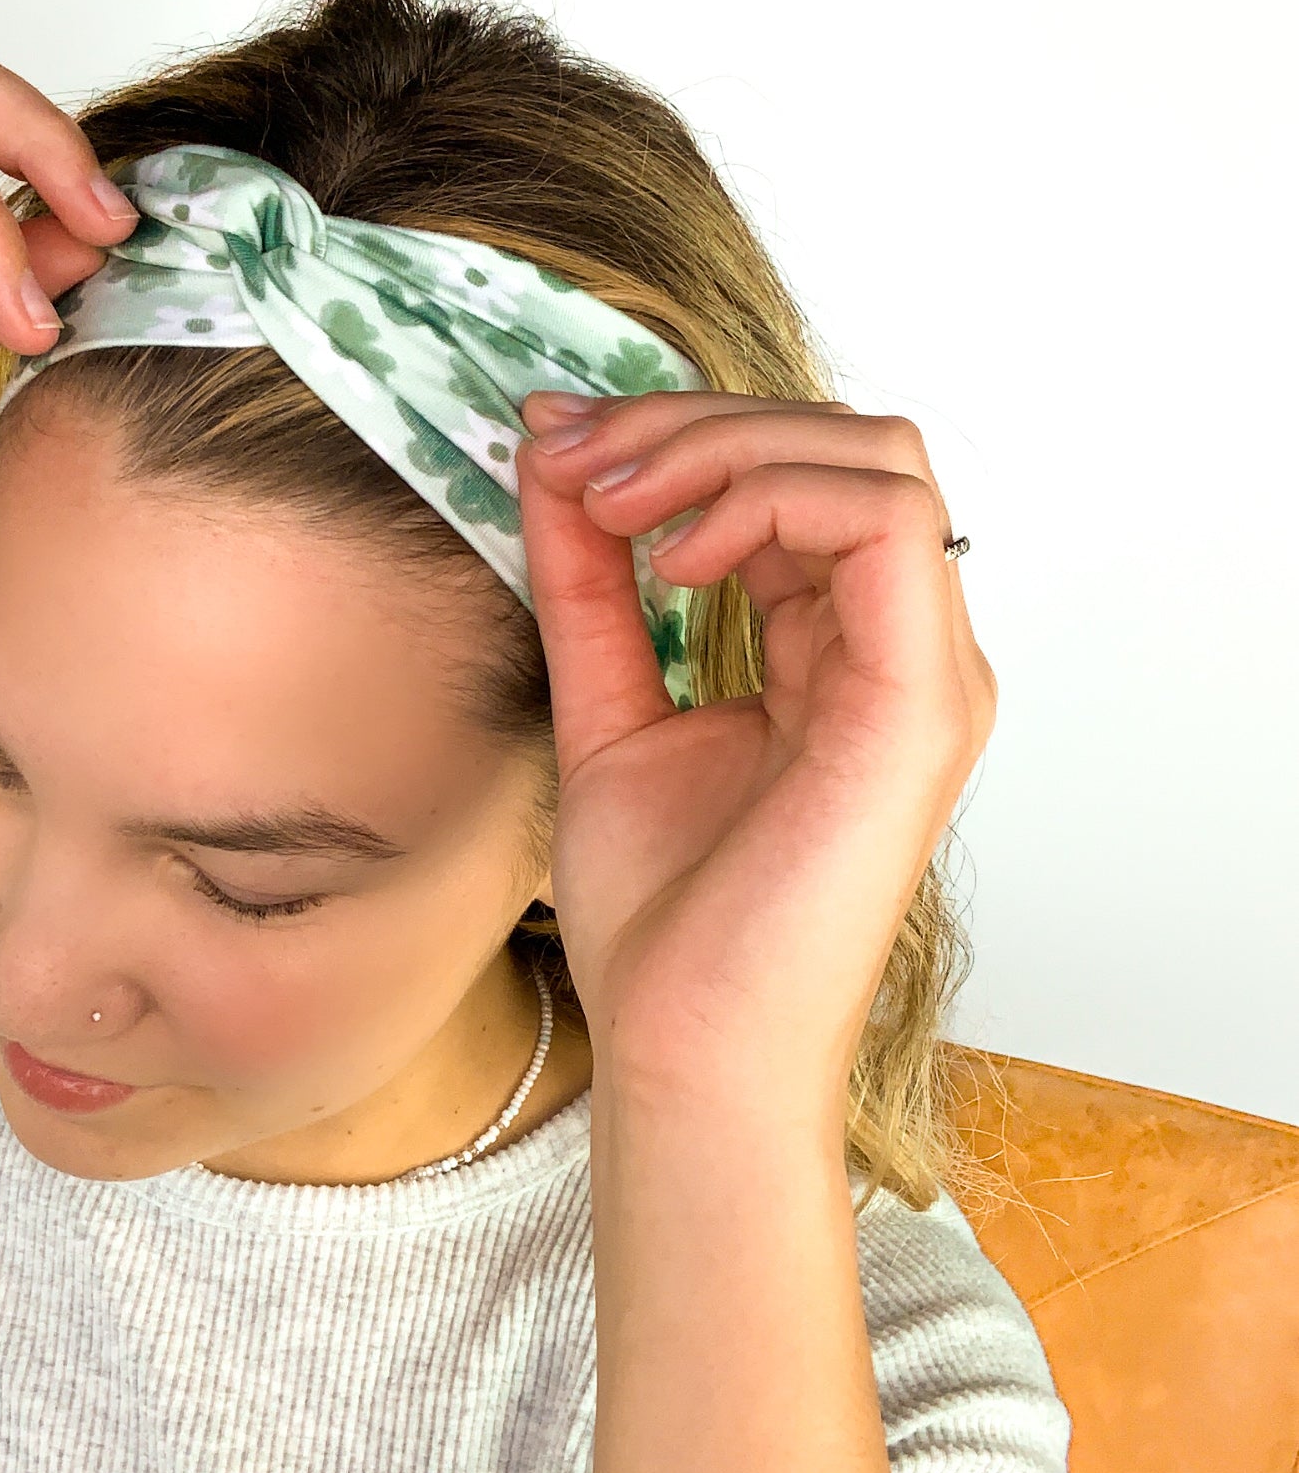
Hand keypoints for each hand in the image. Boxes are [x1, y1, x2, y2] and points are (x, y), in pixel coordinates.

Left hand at [515, 388, 995, 1111]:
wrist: (687, 1049)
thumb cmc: (665, 921)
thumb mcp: (603, 707)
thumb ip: (589, 583)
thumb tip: (547, 456)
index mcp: (842, 654)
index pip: (796, 480)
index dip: (677, 438)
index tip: (553, 451)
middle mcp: (901, 652)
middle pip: (841, 443)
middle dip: (693, 423)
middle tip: (574, 457)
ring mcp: (925, 673)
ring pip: (872, 457)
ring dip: (725, 447)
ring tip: (614, 501)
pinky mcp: (921, 698)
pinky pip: (882, 520)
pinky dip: (767, 500)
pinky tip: (674, 556)